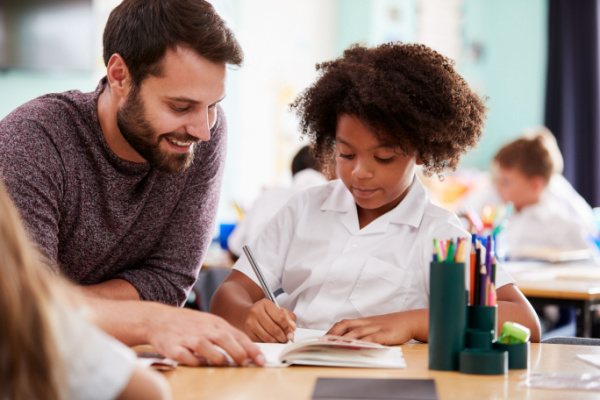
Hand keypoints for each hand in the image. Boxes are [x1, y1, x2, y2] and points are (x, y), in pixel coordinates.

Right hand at [144, 305, 264, 366]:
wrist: (159, 319)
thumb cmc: (190, 324)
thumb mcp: (211, 323)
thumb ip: (228, 336)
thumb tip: (250, 351)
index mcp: (216, 324)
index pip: (237, 335)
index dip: (250, 348)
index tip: (261, 359)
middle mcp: (204, 330)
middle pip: (224, 340)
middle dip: (238, 352)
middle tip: (246, 363)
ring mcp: (189, 338)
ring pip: (207, 349)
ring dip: (217, 358)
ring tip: (223, 363)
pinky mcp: (174, 348)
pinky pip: (187, 357)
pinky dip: (194, 362)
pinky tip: (199, 363)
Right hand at [243, 298, 296, 342]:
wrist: (244, 314)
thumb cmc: (263, 312)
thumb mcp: (276, 309)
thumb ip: (287, 317)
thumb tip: (292, 328)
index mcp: (265, 303)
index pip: (280, 318)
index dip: (288, 327)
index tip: (291, 331)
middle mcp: (256, 312)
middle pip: (275, 329)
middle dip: (284, 337)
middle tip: (287, 338)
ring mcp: (250, 323)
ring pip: (269, 338)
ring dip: (277, 341)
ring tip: (280, 339)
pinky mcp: (247, 333)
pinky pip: (262, 342)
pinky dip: (269, 343)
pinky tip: (271, 340)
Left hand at [326, 310, 427, 344]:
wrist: (408, 321)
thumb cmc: (389, 326)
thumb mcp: (374, 327)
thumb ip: (362, 333)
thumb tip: (347, 342)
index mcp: (362, 321)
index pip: (343, 323)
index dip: (332, 330)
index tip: (322, 338)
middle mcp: (366, 323)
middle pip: (346, 325)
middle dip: (333, 334)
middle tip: (323, 343)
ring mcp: (375, 327)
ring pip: (357, 331)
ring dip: (344, 339)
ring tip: (334, 345)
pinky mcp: (385, 333)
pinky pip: (372, 338)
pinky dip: (363, 342)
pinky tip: (356, 346)